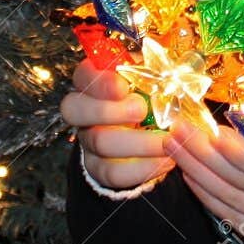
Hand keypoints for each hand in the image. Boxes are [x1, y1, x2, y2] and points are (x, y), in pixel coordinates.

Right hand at [59, 58, 174, 190]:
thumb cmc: (150, 94)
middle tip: (142, 110)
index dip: (100, 82)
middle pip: (75, 109)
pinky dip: (142, 168)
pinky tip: (166, 160)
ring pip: (99, 143)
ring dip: (138, 142)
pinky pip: (112, 173)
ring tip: (166, 140)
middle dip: (108, 111)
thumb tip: (169, 71)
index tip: (123, 86)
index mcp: (92, 82)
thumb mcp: (151, 76)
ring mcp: (87, 140)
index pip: (83, 76)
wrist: (149, 130)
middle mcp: (83, 111)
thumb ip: (152, 70)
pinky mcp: (98, 167)